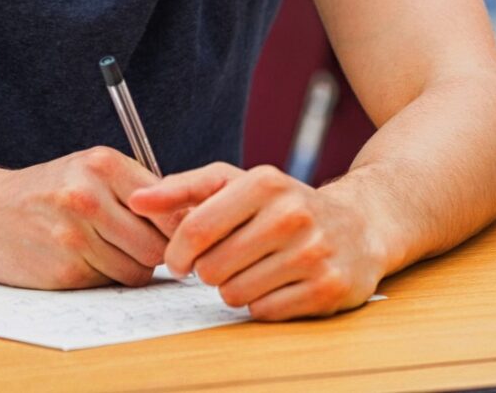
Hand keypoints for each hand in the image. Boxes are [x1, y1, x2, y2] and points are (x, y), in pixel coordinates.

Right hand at [0, 147, 168, 289]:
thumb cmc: (51, 192)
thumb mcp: (91, 170)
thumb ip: (138, 189)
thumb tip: (193, 219)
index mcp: (103, 165)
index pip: (168, 208)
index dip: (179, 228)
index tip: (178, 236)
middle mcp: (88, 196)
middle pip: (158, 245)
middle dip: (157, 253)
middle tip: (142, 247)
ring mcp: (75, 234)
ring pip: (137, 269)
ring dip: (131, 267)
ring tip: (109, 250)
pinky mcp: (65, 268)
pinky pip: (111, 283)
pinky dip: (106, 277)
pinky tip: (86, 260)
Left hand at [130, 163, 388, 319]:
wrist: (359, 225)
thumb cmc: (282, 204)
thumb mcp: (235, 184)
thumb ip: (182, 190)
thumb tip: (136, 200)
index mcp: (265, 183)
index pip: (196, 228)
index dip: (177, 253)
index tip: (178, 261)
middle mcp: (293, 214)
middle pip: (213, 267)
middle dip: (209, 271)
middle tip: (225, 262)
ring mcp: (313, 252)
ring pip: (236, 294)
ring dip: (234, 288)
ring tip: (252, 271)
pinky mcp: (328, 288)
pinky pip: (264, 312)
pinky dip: (261, 304)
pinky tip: (275, 284)